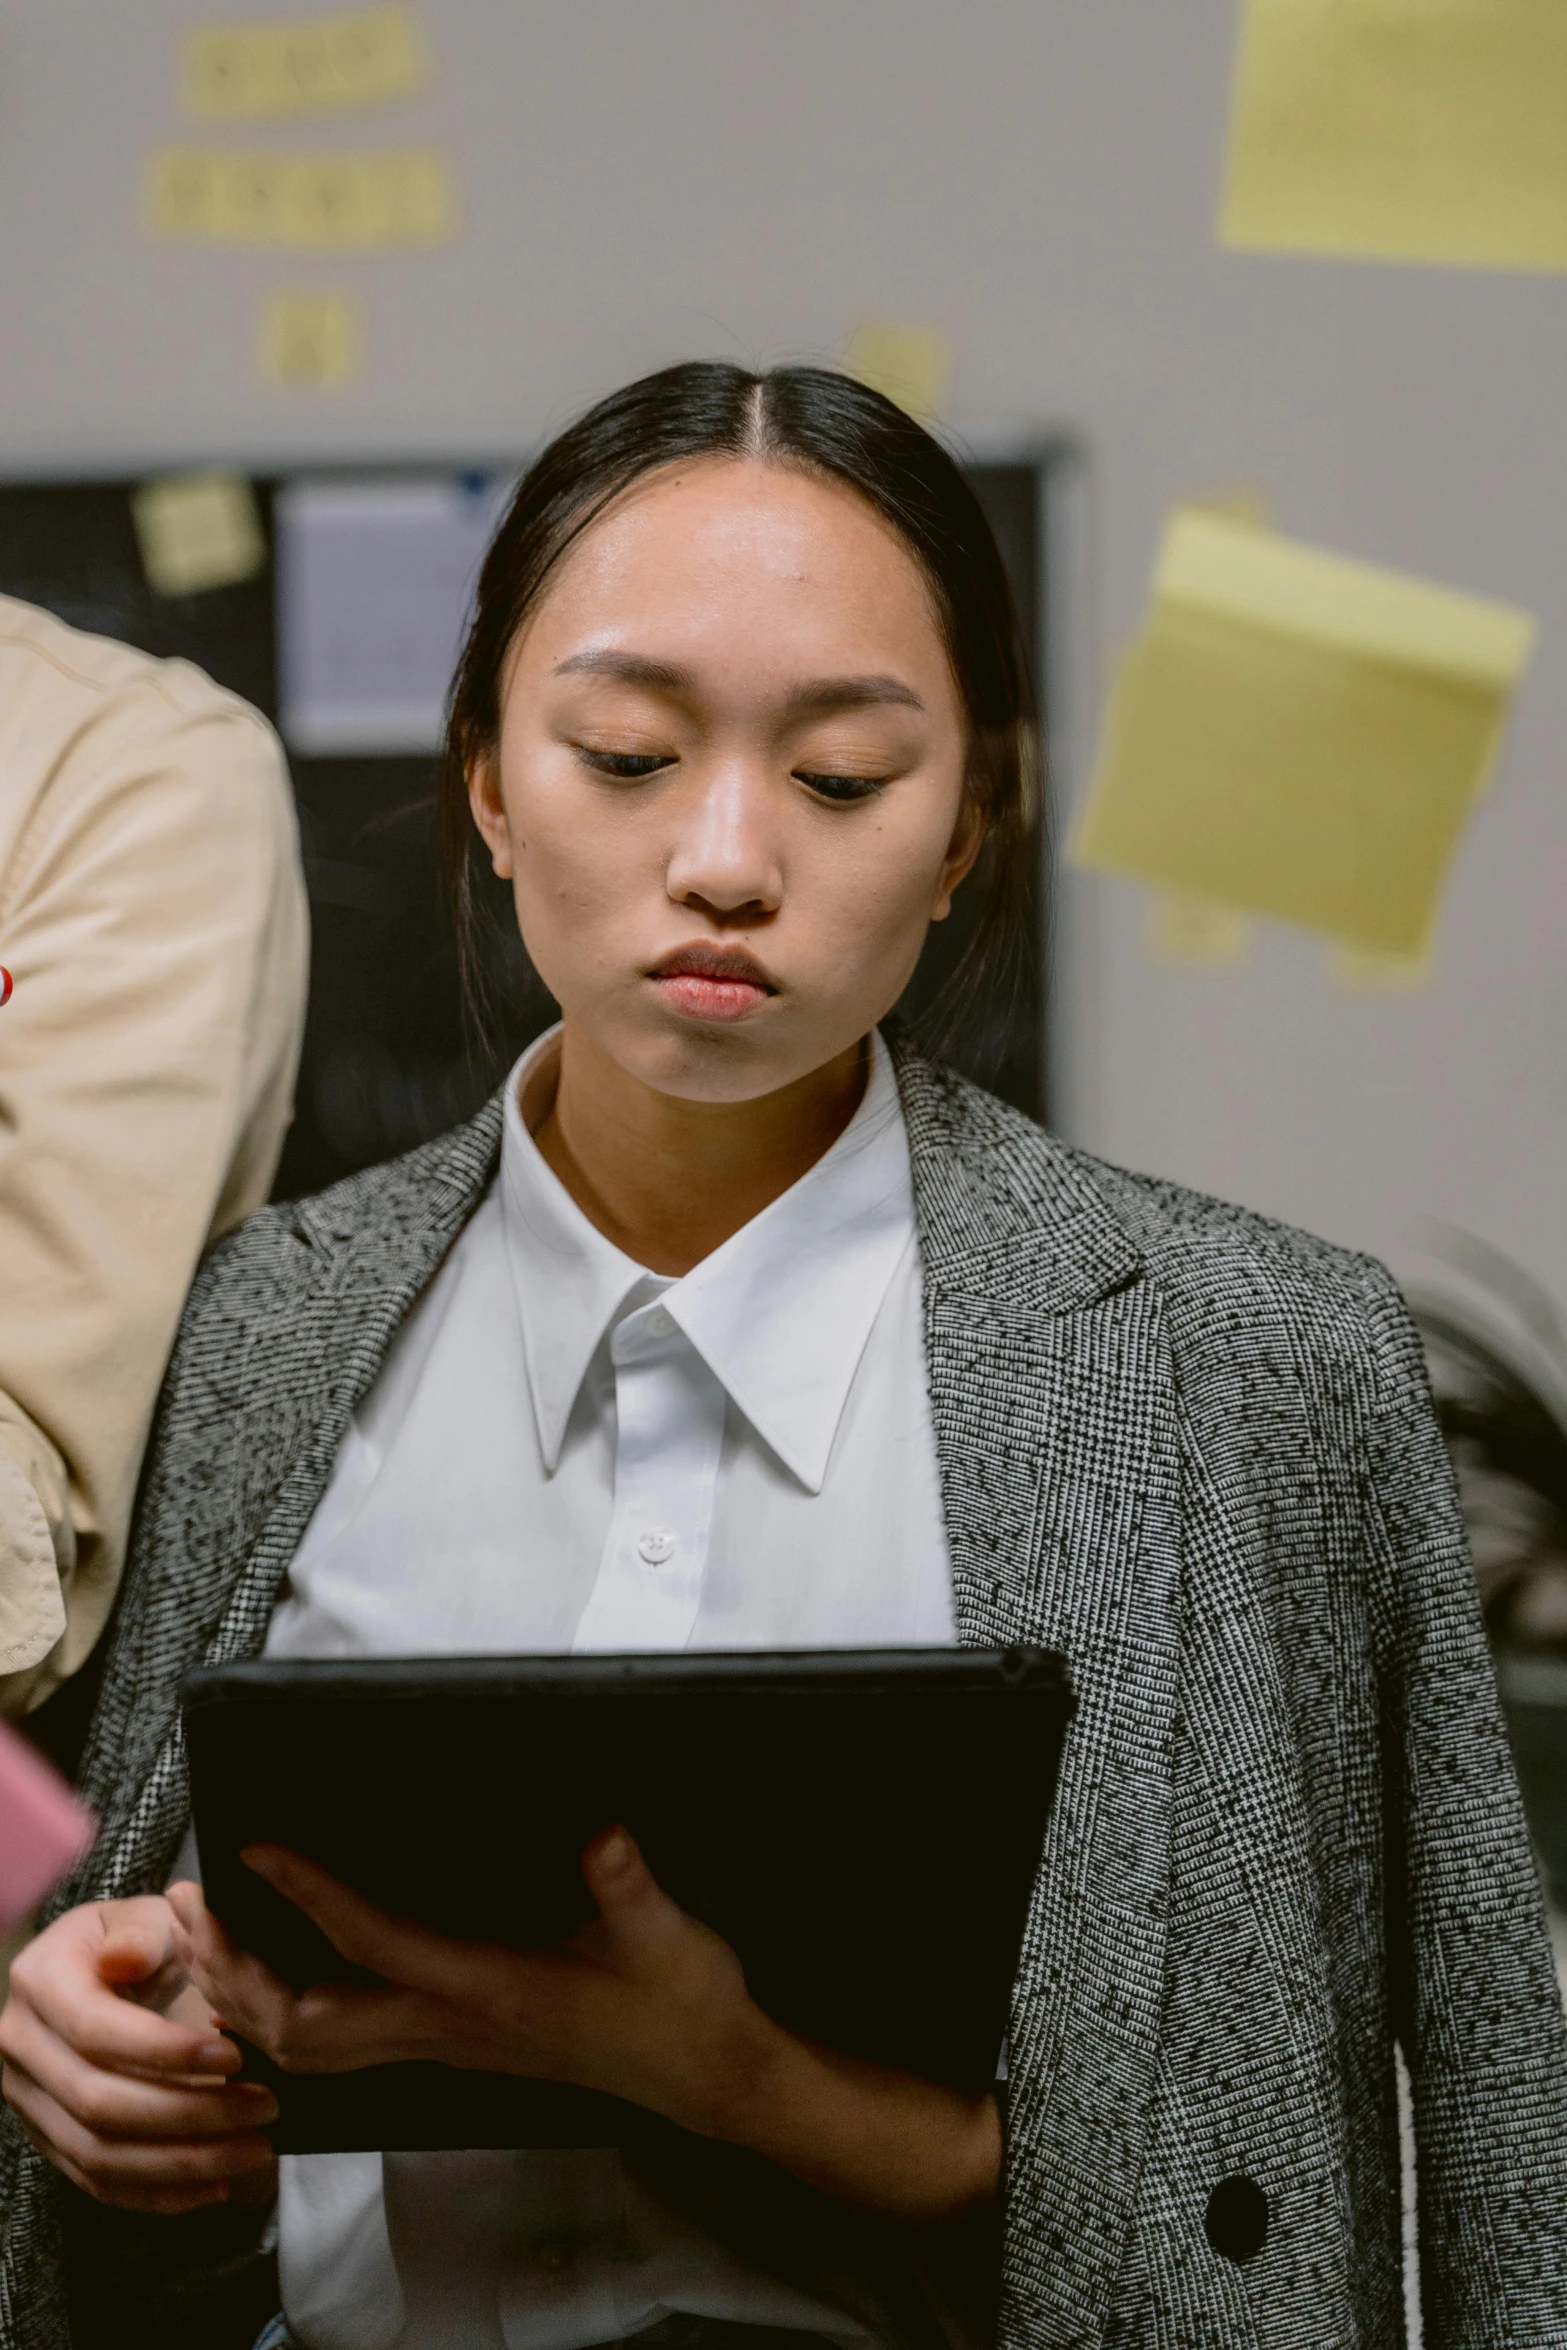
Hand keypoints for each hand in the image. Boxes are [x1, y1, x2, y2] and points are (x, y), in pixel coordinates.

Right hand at [0, 1898, 278, 2212]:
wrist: (106, 1970)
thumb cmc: (141, 1941)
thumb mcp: (148, 1918)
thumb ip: (145, 1933)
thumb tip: (126, 1959)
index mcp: (40, 1980)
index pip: (95, 2030)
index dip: (164, 2051)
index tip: (234, 2057)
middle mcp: (19, 2046)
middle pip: (98, 2103)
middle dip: (187, 2114)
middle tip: (263, 2108)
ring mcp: (28, 2100)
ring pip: (98, 2154)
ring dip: (182, 2162)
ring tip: (254, 2149)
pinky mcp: (48, 2138)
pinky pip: (97, 2182)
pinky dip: (157, 2192)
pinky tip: (215, 2184)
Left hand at [174, 1833, 999, 2221]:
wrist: (706, 2077)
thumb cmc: (682, 2002)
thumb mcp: (666, 1934)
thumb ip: (629, 1883)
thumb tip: (603, 1831)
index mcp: (488, 1988)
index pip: (373, 1940)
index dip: (310, 1894)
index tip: (257, 1848)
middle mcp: (451, 2027)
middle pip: (307, 2020)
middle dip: (240, 1968)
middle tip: (196, 1905)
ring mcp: (449, 2046)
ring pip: (315, 2049)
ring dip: (251, 2000)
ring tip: (213, 1942)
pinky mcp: (458, 2049)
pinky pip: (345, 2051)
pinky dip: (290, 2023)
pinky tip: (279, 1988)